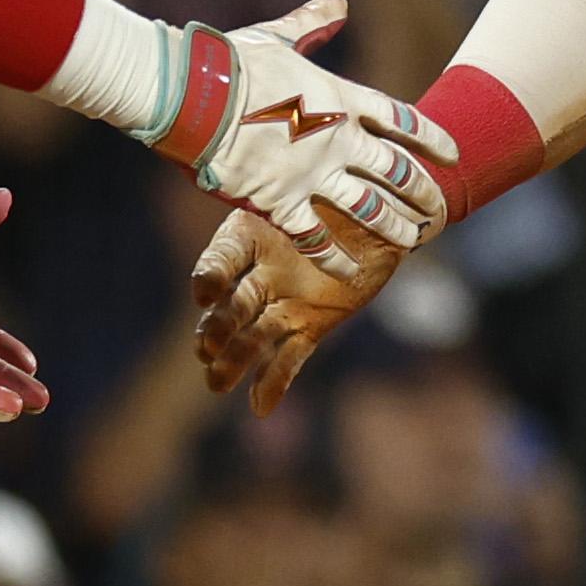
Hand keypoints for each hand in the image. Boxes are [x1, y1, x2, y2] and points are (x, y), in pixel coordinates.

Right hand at [133, 0, 454, 282]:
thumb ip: (313, 24)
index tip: (453, 154)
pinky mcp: (281, 202)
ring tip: (413, 240)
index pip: (401, 119)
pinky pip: (315, 239)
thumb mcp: (279, 36)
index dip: (432, 137)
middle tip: (439, 210)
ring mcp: (313, 174)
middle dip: (422, 191)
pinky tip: (351, 273)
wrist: (196, 95)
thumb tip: (338, 1)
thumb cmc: (231, 61)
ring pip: (369, 208)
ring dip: (395, 226)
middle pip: (396, 170)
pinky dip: (334, 258)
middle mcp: (337, 138)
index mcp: (340, 97)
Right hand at [192, 203, 405, 413]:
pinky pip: (289, 356)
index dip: (210, 275)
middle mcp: (260, 272)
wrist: (382, 218)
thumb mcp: (321, 189)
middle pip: (232, 304)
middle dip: (217, 326)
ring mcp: (283, 302)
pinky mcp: (309, 325)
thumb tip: (295, 179)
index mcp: (253, 234)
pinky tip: (259, 407)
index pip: (223, 256)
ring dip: (234, 359)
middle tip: (207, 347)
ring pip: (253, 335)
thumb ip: (305, 199)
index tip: (203, 293)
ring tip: (217, 384)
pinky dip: (274, 381)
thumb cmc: (345, 193)